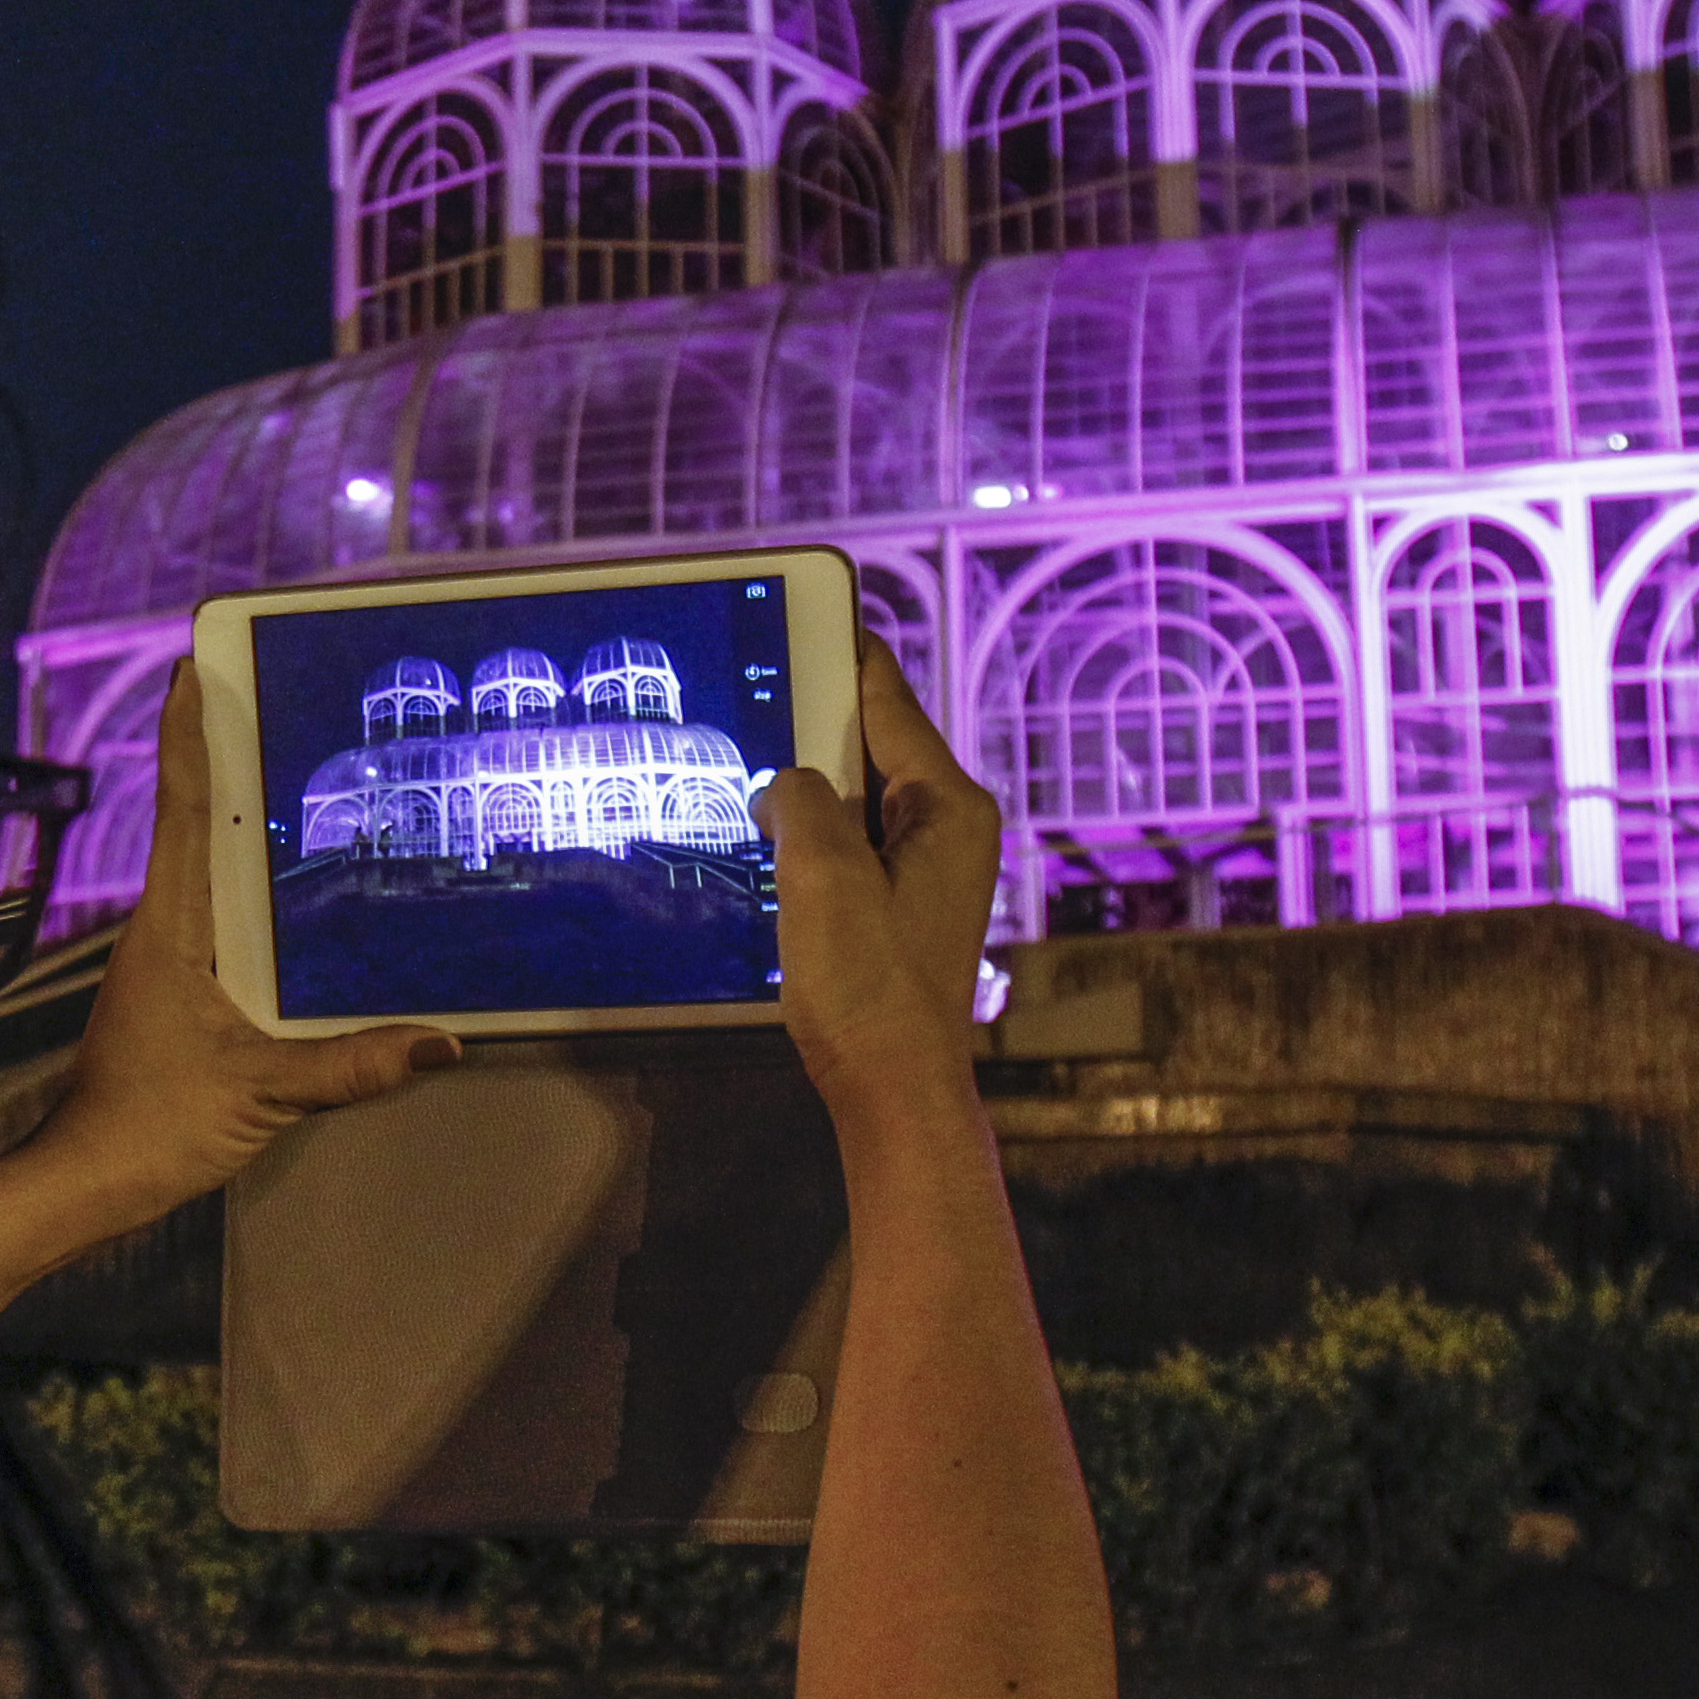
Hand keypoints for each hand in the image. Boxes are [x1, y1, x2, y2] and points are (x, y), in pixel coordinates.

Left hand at [0, 657, 454, 1315]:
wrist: (86, 1178)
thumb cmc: (153, 1122)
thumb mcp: (261, 1092)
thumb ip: (351, 1067)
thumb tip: (445, 1040)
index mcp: (172, 926)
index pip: (182, 809)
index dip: (188, 736)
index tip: (195, 668)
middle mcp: (163, 926)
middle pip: (192, 819)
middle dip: (220, 754)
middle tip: (269, 692)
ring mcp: (165, 957)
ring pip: (205, 865)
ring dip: (235, 813)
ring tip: (293, 765)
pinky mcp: (176, 988)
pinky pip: (219, 912)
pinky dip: (248, 878)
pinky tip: (294, 882)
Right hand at [760, 635, 1000, 1114]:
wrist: (893, 1088)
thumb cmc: (870, 986)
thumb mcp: (822, 875)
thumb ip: (801, 802)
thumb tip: (786, 786)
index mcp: (950, 806)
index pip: (891, 701)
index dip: (844, 653)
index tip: (807, 610)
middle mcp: (950, 828)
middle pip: (874, 744)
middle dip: (815, 719)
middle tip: (751, 682)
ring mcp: (928, 869)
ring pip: (859, 796)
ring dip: (808, 781)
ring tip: (747, 751)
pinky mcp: (900, 905)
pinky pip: (853, 841)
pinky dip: (813, 829)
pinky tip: (767, 831)